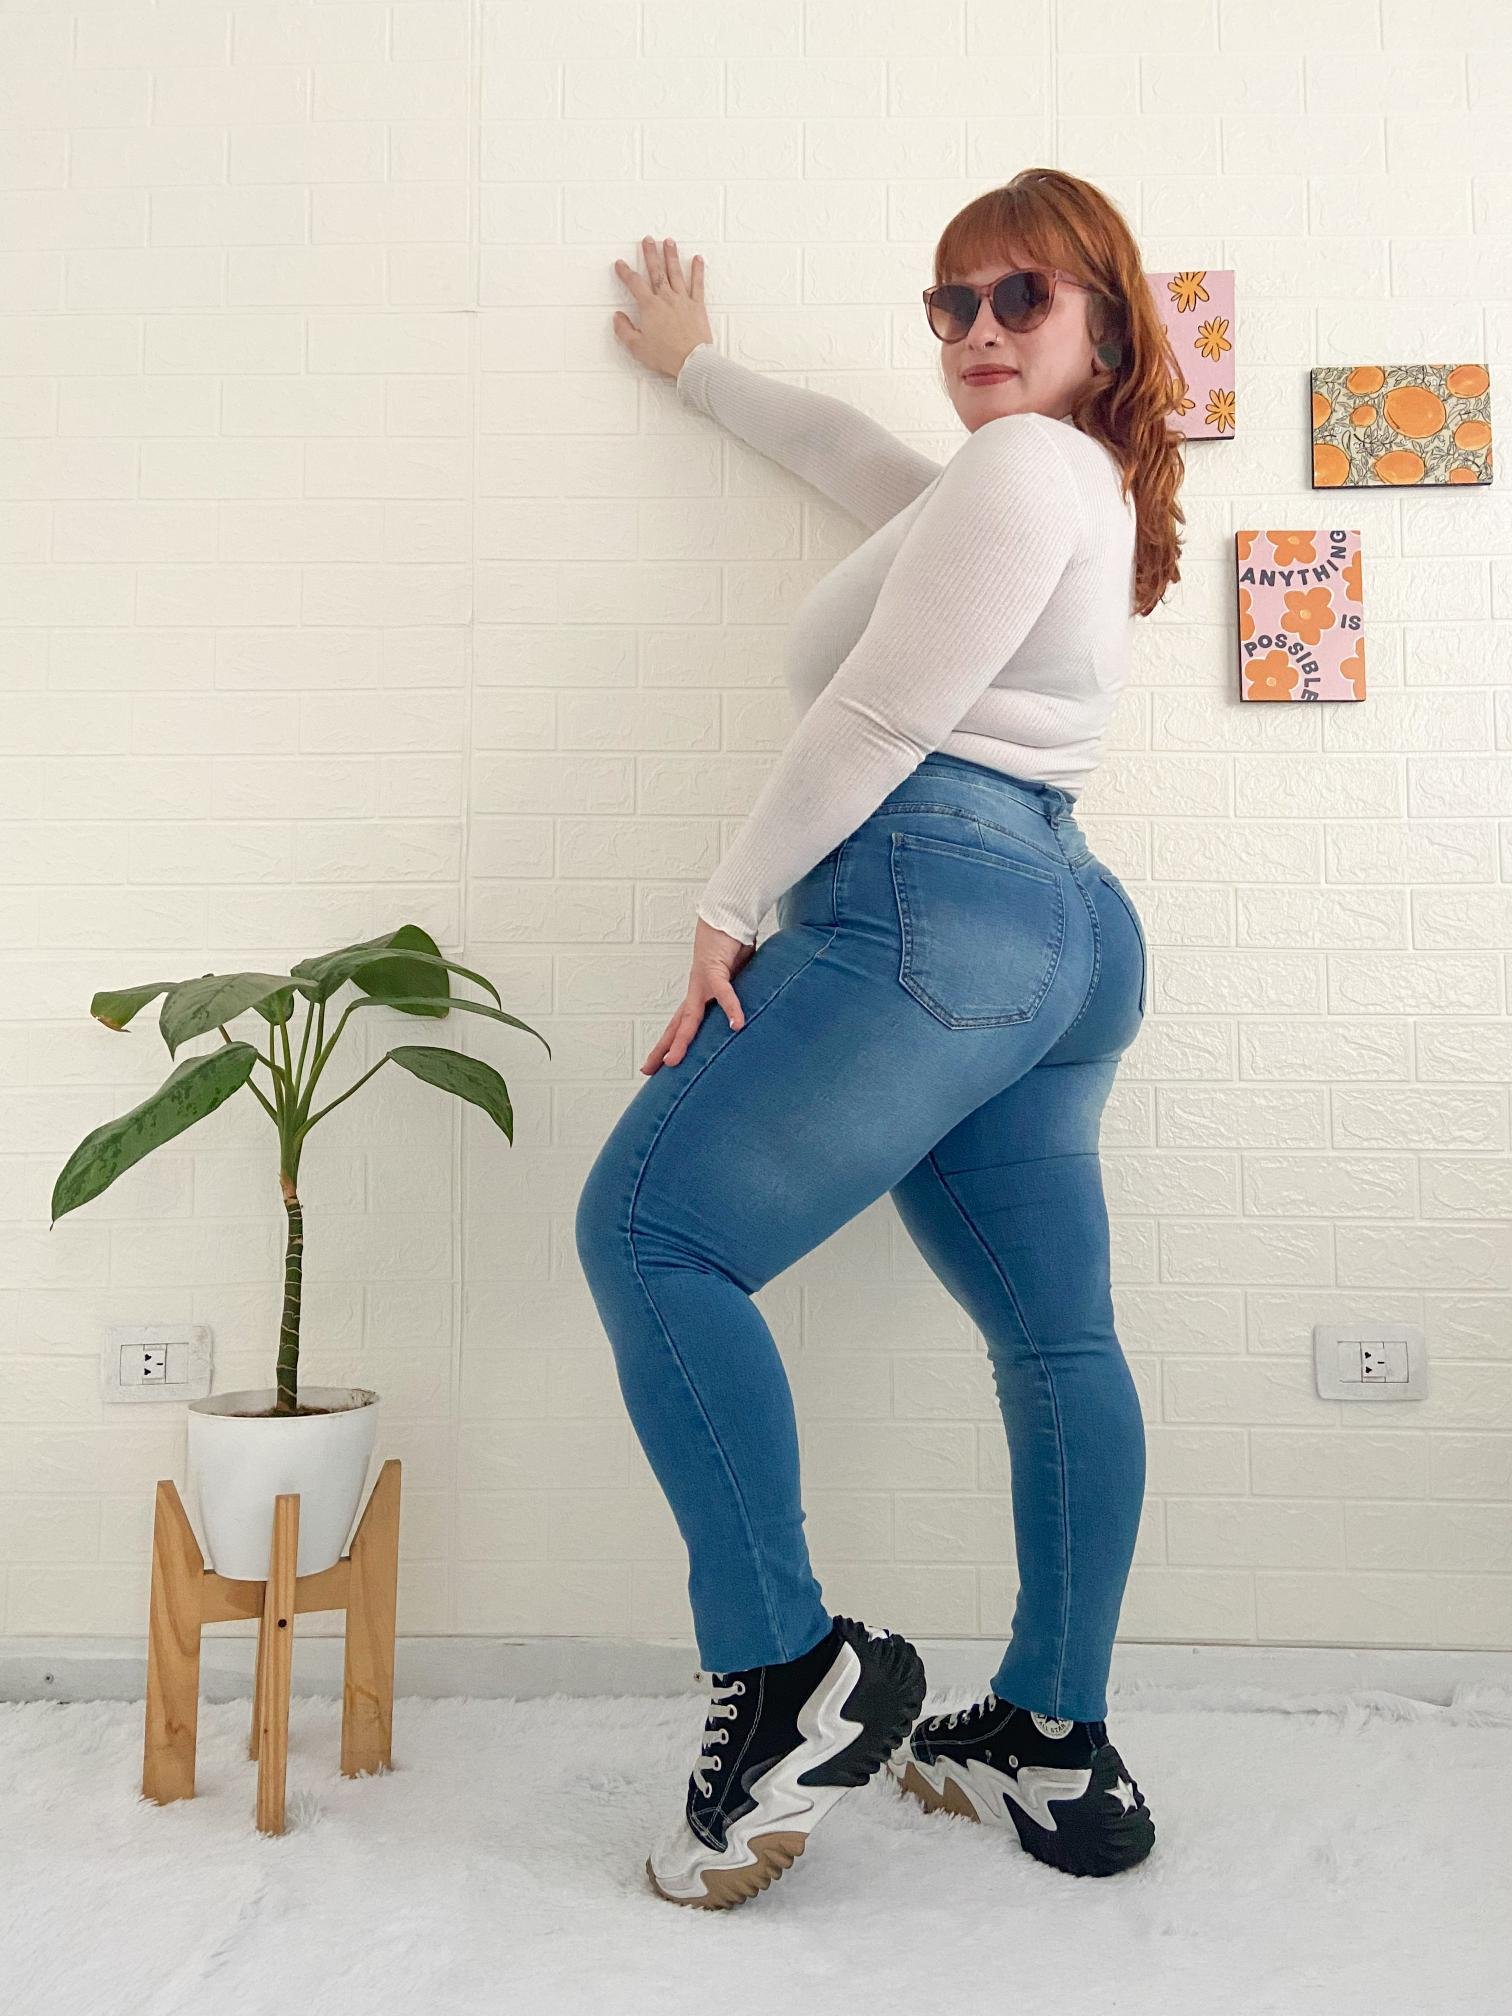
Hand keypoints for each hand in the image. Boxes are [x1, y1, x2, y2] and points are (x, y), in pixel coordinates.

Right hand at [612, 235, 712, 380]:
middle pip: (656, 271)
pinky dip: (697, 270)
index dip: (625, 272)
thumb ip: (624, 330)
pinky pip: (698, 284)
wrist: (692, 361)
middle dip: (650, 254)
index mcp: (650, 307)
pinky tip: (697, 259)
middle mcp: (666, 298)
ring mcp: (683, 300)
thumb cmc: (665, 356)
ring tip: (668, 241)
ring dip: (671, 255)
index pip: (634, 284)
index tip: (620, 264)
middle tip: (647, 239)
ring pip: (676, 273)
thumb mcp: (637, 347)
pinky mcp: (698, 306)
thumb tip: (617, 317)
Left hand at [642, 918, 756, 1073]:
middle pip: (677, 1026)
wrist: (726, 916)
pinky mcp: (716, 970)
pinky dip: (731, 1007)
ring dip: (681, 1039)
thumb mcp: (737, 980)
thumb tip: (751, 1018)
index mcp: (700, 996)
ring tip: (673, 1060)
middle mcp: (696, 992)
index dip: (670, 1045)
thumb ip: (740, 998)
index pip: (681, 1025)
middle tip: (650, 1070)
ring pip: (690, 1016)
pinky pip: (725, 992)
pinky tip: (737, 1024)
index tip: (657, 1066)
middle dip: (663, 1048)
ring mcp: (703, 982)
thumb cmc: (732, 947)